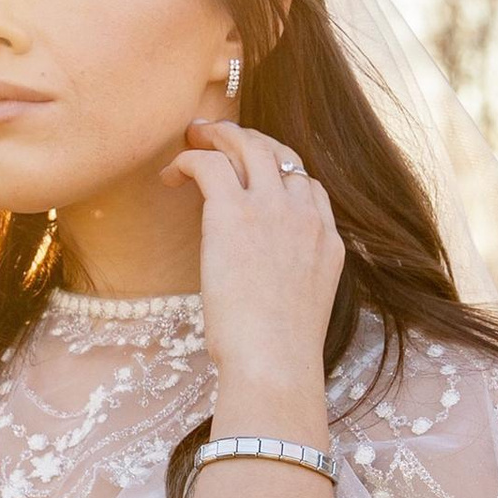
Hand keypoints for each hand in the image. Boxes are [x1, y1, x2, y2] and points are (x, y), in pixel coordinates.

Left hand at [167, 121, 340, 431]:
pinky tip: (171, 175)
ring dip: (218, 135)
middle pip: (280, 153)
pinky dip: (188, 160)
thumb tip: (262, 284)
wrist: (274, 362)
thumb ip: (291, 280)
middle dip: (247, 138)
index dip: (278, 170)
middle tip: (218, 136)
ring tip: (193, 137)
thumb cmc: (280, 355)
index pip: (308, 184)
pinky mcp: (234, 213)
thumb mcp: (303, 308)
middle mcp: (305, 215)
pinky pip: (209, 165)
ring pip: (247, 145)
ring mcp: (273, 209)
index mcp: (326, 239)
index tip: (251, 172)